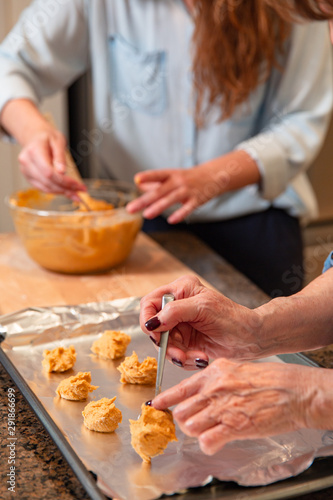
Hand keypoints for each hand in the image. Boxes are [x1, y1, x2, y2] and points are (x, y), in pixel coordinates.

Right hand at [18, 128, 84, 197]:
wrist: (35, 137)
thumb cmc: (47, 137)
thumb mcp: (58, 141)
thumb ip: (60, 156)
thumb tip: (62, 172)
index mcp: (34, 151)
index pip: (48, 172)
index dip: (64, 181)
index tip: (77, 184)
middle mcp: (27, 162)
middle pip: (48, 182)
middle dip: (66, 188)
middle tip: (80, 190)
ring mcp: (26, 171)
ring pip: (46, 188)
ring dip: (62, 192)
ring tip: (76, 193)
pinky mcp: (29, 177)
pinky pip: (43, 188)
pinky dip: (56, 191)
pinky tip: (66, 191)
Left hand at [127, 166, 218, 222]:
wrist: (213, 176)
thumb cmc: (188, 177)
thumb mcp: (172, 176)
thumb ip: (155, 182)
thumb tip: (138, 185)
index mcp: (171, 174)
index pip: (158, 175)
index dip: (148, 177)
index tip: (137, 179)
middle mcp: (178, 181)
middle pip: (159, 191)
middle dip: (144, 200)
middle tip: (130, 209)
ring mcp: (188, 191)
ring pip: (171, 199)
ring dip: (158, 207)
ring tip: (146, 215)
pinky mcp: (197, 200)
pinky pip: (188, 208)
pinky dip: (180, 214)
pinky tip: (172, 221)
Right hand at [140, 275, 264, 369]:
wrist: (252, 339)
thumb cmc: (233, 318)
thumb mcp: (203, 308)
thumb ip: (175, 312)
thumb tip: (152, 322)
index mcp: (180, 290)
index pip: (149, 303)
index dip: (148, 320)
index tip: (156, 335)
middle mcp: (178, 306)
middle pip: (155, 328)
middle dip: (166, 344)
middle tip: (179, 355)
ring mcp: (182, 325)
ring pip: (164, 344)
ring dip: (178, 355)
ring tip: (196, 358)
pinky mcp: (187, 341)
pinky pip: (175, 354)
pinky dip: (186, 360)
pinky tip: (200, 358)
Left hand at [152, 358, 319, 454]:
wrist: (293, 391)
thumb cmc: (271, 380)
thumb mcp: (238, 369)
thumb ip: (218, 380)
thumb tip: (205, 392)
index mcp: (214, 373)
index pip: (181, 388)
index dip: (165, 400)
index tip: (156, 405)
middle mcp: (213, 389)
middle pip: (181, 411)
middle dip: (184, 420)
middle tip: (194, 422)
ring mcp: (221, 408)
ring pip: (189, 426)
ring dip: (196, 432)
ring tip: (208, 431)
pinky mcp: (232, 426)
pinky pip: (207, 441)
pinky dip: (208, 445)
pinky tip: (216, 442)